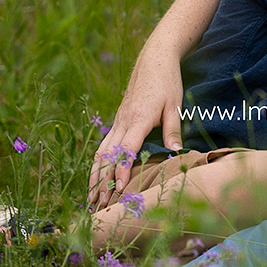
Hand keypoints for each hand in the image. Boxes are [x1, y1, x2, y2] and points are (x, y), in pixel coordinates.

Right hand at [87, 48, 183, 208]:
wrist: (153, 61)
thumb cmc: (167, 83)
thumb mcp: (175, 105)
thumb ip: (172, 130)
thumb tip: (176, 153)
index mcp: (137, 119)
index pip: (125, 150)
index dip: (122, 171)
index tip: (119, 189)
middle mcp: (122, 123)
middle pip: (106, 157)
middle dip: (102, 182)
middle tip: (99, 205)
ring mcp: (117, 122)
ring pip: (100, 153)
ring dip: (94, 177)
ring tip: (91, 199)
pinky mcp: (117, 122)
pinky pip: (103, 147)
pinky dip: (97, 165)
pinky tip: (95, 179)